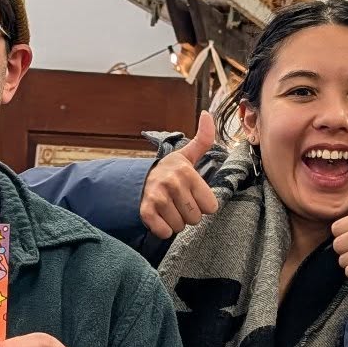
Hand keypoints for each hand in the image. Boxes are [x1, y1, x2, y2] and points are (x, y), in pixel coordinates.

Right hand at [140, 111, 218, 238]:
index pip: (211, 207)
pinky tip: (158, 217)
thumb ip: (203, 139)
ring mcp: (158, 197)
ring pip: (180, 226)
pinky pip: (165, 232)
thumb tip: (207, 114)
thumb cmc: (168, 171)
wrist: (136, 180)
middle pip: (195, 218)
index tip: (191, 195)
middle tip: (178, 202)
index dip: (202, 204)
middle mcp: (173, 183)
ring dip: (175, 222)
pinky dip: (162, 229)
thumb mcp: (186, 155)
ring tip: (168, 208)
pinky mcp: (145, 212)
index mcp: (187, 172)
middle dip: (188, 214)